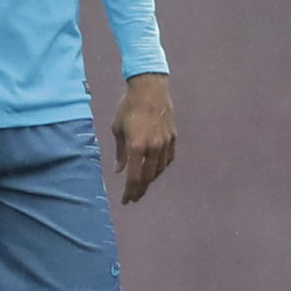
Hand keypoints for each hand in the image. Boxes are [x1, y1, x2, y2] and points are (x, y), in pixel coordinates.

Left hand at [111, 73, 175, 203]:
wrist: (150, 89)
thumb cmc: (128, 107)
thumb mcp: (117, 129)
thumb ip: (120, 152)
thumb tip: (119, 170)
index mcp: (136, 146)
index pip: (133, 178)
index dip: (129, 192)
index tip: (125, 201)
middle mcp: (153, 148)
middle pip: (148, 178)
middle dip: (139, 190)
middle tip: (133, 198)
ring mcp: (165, 143)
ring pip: (159, 170)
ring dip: (150, 180)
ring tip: (143, 185)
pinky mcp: (173, 137)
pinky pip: (168, 159)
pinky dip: (161, 167)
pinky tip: (156, 170)